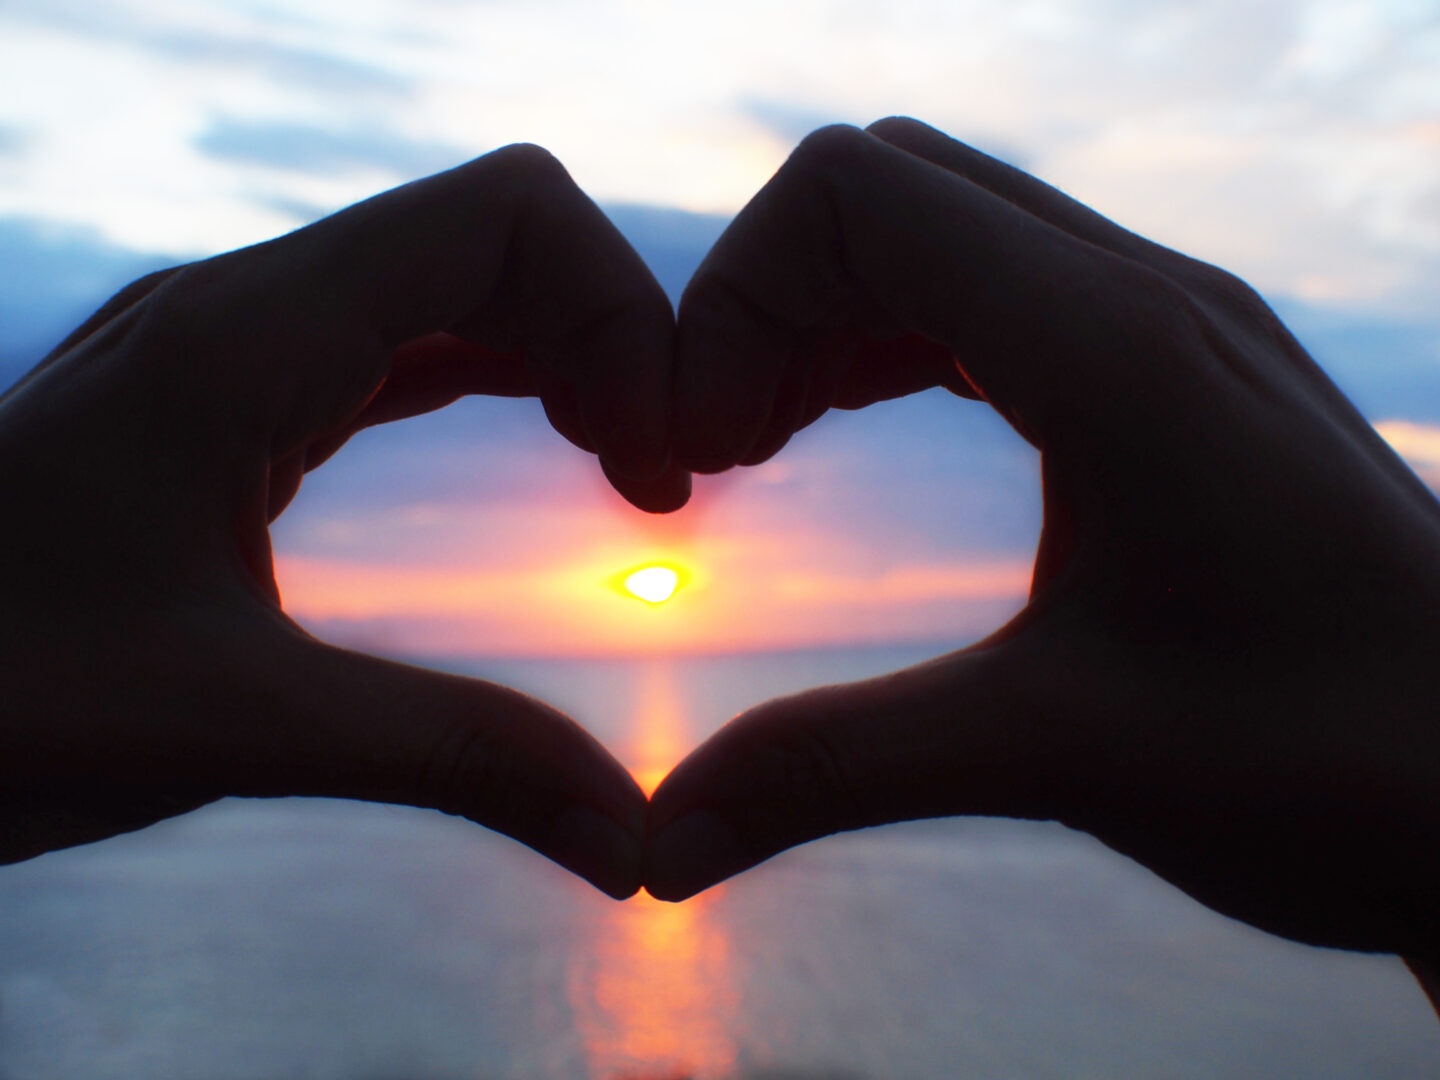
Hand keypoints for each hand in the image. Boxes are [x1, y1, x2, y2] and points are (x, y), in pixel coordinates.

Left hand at [0, 144, 677, 897]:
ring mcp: (238, 343)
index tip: (661, 463)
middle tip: (665, 478)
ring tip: (631, 467)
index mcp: (244, 337)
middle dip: (614, 335)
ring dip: (565, 353)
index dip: (623, 313)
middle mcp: (246, 305)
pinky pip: (409, 338)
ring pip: (457, 280)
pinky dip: (505, 377)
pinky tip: (552, 448)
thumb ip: (454, 759)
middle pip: (500, 234)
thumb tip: (633, 841)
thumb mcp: (235, 728)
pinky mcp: (237, 395)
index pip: (507, 214)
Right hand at [648, 118, 1439, 968]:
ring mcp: (1169, 322)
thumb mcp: (1056, 758)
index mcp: (1112, 351)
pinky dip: (894, 334)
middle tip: (723, 455)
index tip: (707, 456)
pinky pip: (994, 286)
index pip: (853, 192)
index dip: (734, 299)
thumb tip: (661, 845)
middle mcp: (1144, 297)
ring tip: (768, 443)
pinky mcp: (1176, 368)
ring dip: (826, 315)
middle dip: (764, 304)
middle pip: (882, 189)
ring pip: (938, 226)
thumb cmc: (1327, 766)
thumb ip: (832, 772)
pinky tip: (858, 425)